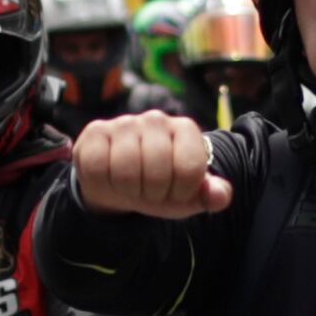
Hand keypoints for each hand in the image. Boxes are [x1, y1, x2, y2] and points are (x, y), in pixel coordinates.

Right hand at [71, 109, 227, 218]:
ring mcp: (124, 123)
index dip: (181, 192)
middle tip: (150, 191)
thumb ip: (211, 196)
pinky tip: (109, 177)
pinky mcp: (96, 131)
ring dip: (128, 189)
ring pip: (125, 170)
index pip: (189, 168)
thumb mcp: (189, 196)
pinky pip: (97, 166)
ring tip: (131, 185)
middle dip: (153, 193)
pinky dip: (103, 182)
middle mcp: (156, 119)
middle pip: (157, 170)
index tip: (175, 192)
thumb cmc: (160, 188)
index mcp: (185, 130)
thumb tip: (220, 196)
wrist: (122, 184)